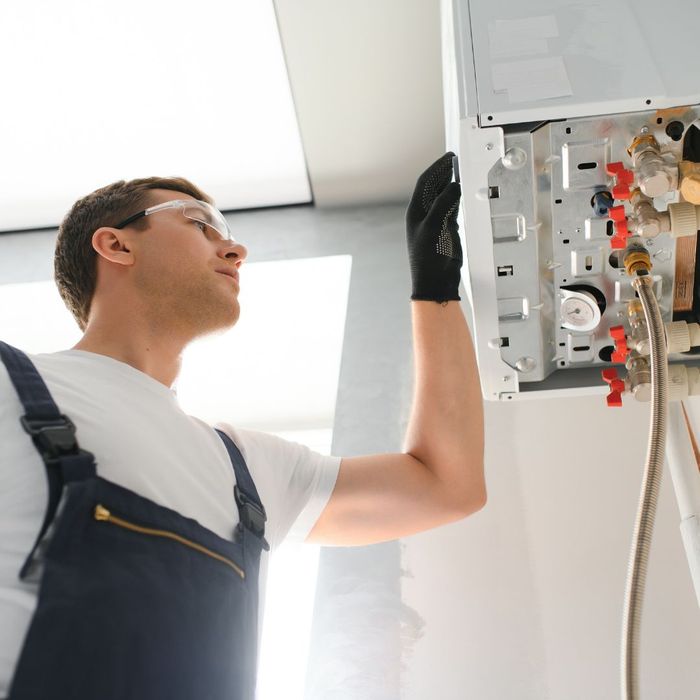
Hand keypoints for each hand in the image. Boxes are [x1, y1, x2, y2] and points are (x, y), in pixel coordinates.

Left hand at [405, 152, 462, 302]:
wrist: (436, 281)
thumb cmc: (428, 258)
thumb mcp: (434, 226)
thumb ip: (444, 204)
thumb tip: (454, 186)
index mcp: (416, 212)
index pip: (426, 182)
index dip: (436, 168)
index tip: (448, 158)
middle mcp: (424, 215)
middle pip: (434, 186)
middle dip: (444, 172)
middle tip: (456, 160)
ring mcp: (436, 221)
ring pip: (444, 196)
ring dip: (451, 183)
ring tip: (462, 170)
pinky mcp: (447, 229)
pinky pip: (453, 207)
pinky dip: (458, 197)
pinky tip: (464, 191)